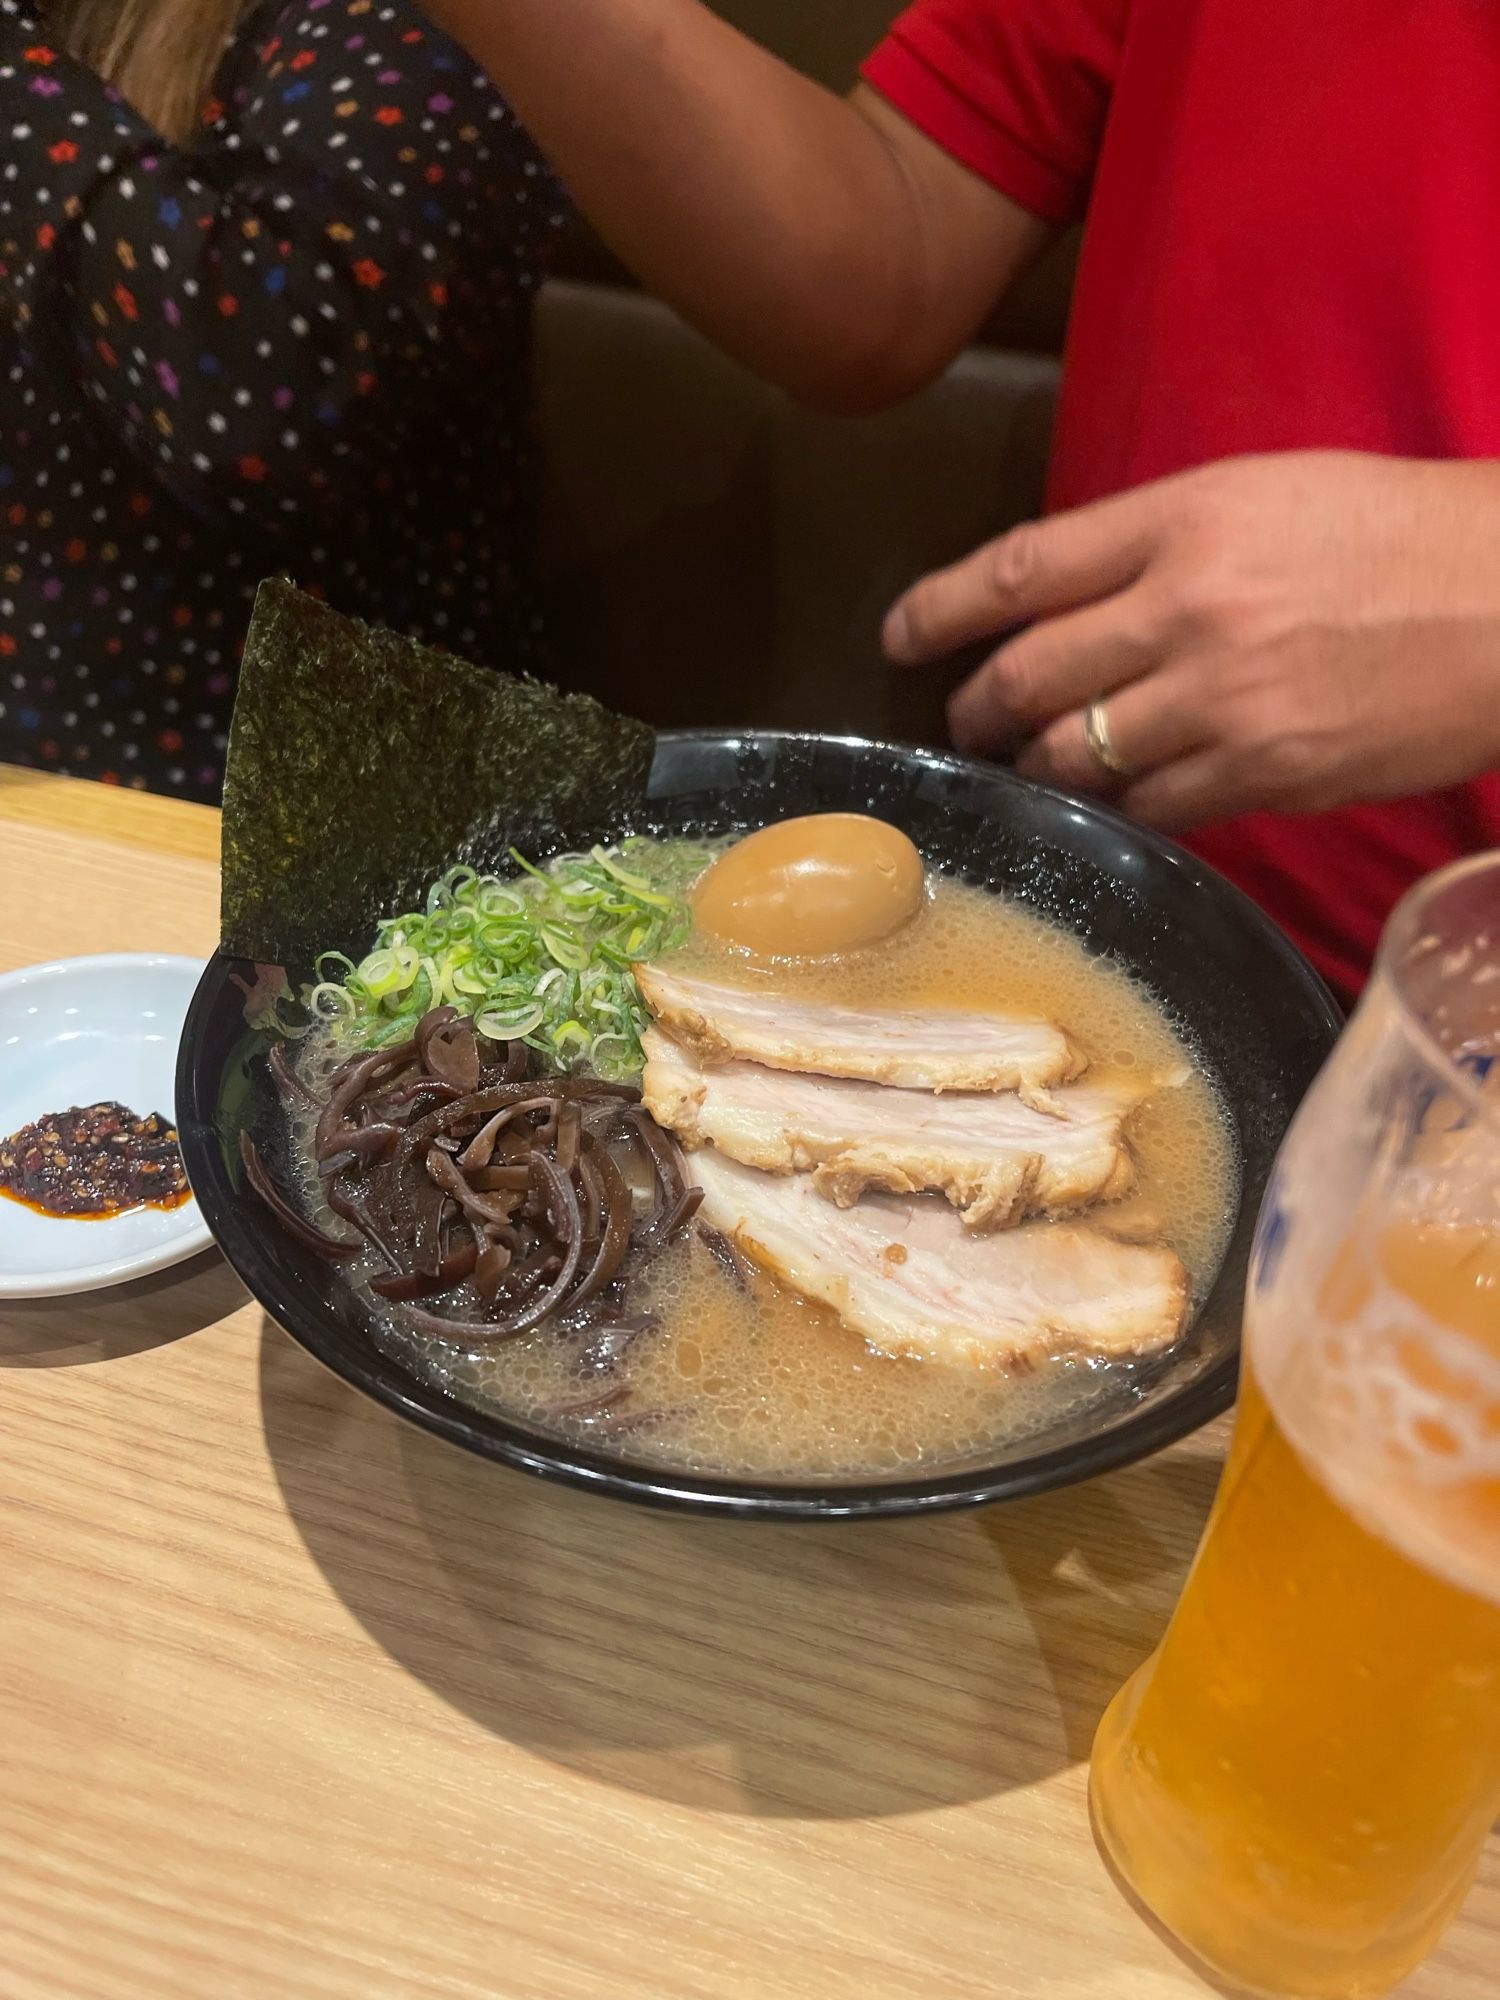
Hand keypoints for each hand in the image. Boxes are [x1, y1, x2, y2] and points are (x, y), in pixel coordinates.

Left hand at [882, 452, 1499, 830]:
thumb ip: (1159, 543)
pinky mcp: (1266, 773)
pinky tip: (1116, 799)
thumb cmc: (1398, 536)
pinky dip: (1119, 806)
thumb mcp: (1267, 495)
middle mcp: (1190, 607)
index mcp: (1186, 518)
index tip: (901, 634)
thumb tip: (1068, 601)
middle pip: (1028, 673)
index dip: (941, 608)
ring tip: (1031, 766)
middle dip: (977, 707)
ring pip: (1076, 754)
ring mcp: (1225, 699)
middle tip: (965, 718)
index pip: (1021, 568)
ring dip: (1036, 767)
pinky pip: (1151, 807)